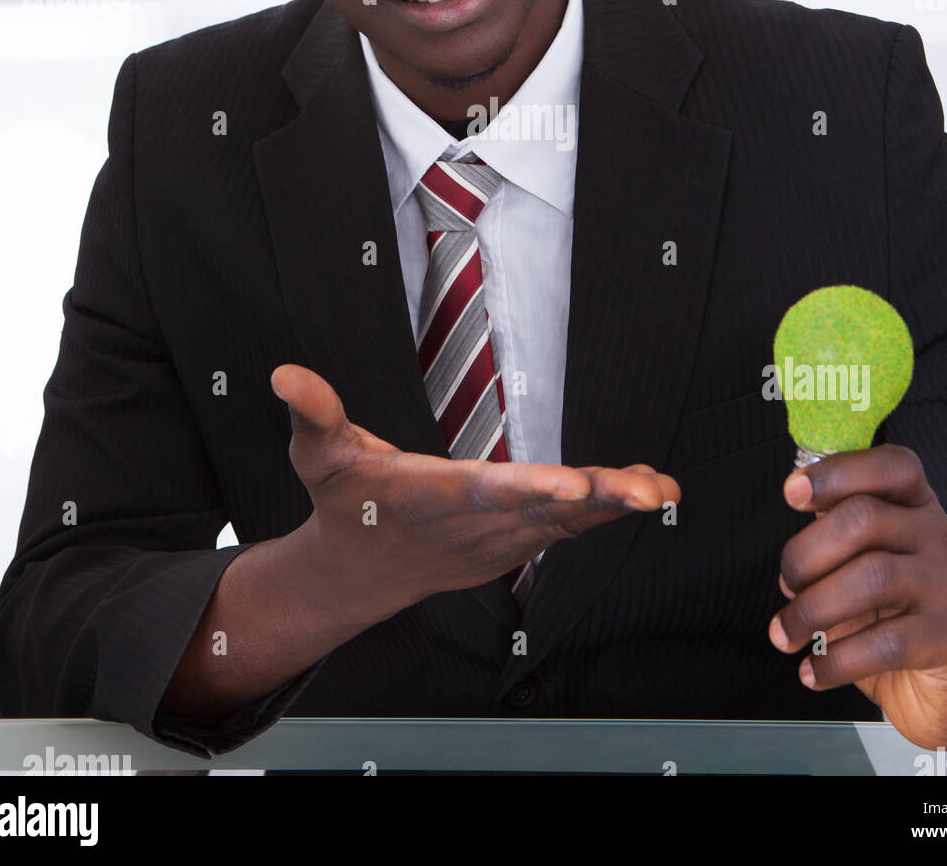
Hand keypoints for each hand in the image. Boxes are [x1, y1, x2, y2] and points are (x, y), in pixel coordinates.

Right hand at [271, 363, 680, 619]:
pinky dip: (610, 510)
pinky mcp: (518, 542)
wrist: (363, 572)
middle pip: (542, 511)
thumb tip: (285, 374)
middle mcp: (473, 524)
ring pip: (566, 523)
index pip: (483, 492)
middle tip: (645, 492)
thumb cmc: (346, 503)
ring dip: (615, 505)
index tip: (571, 484)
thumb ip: (313, 413)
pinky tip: (653, 488)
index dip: (527, 489)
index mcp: (430, 498)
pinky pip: (571, 528)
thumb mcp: (319, 456)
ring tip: (661, 489)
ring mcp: (500, 539)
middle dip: (596, 501)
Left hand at [768, 444, 946, 751]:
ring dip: (810, 609)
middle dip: (806, 553)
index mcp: (915, 505)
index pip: (891, 466)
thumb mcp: (862, 561)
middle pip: (864, 518)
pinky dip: (834, 661)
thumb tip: (791, 549)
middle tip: (786, 585)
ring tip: (784, 634)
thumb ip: (833, 536)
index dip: (837, 472)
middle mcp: (939, 536)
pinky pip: (884, 644)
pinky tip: (811, 671)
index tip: (792, 493)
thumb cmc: (890, 610)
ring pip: (872, 577)